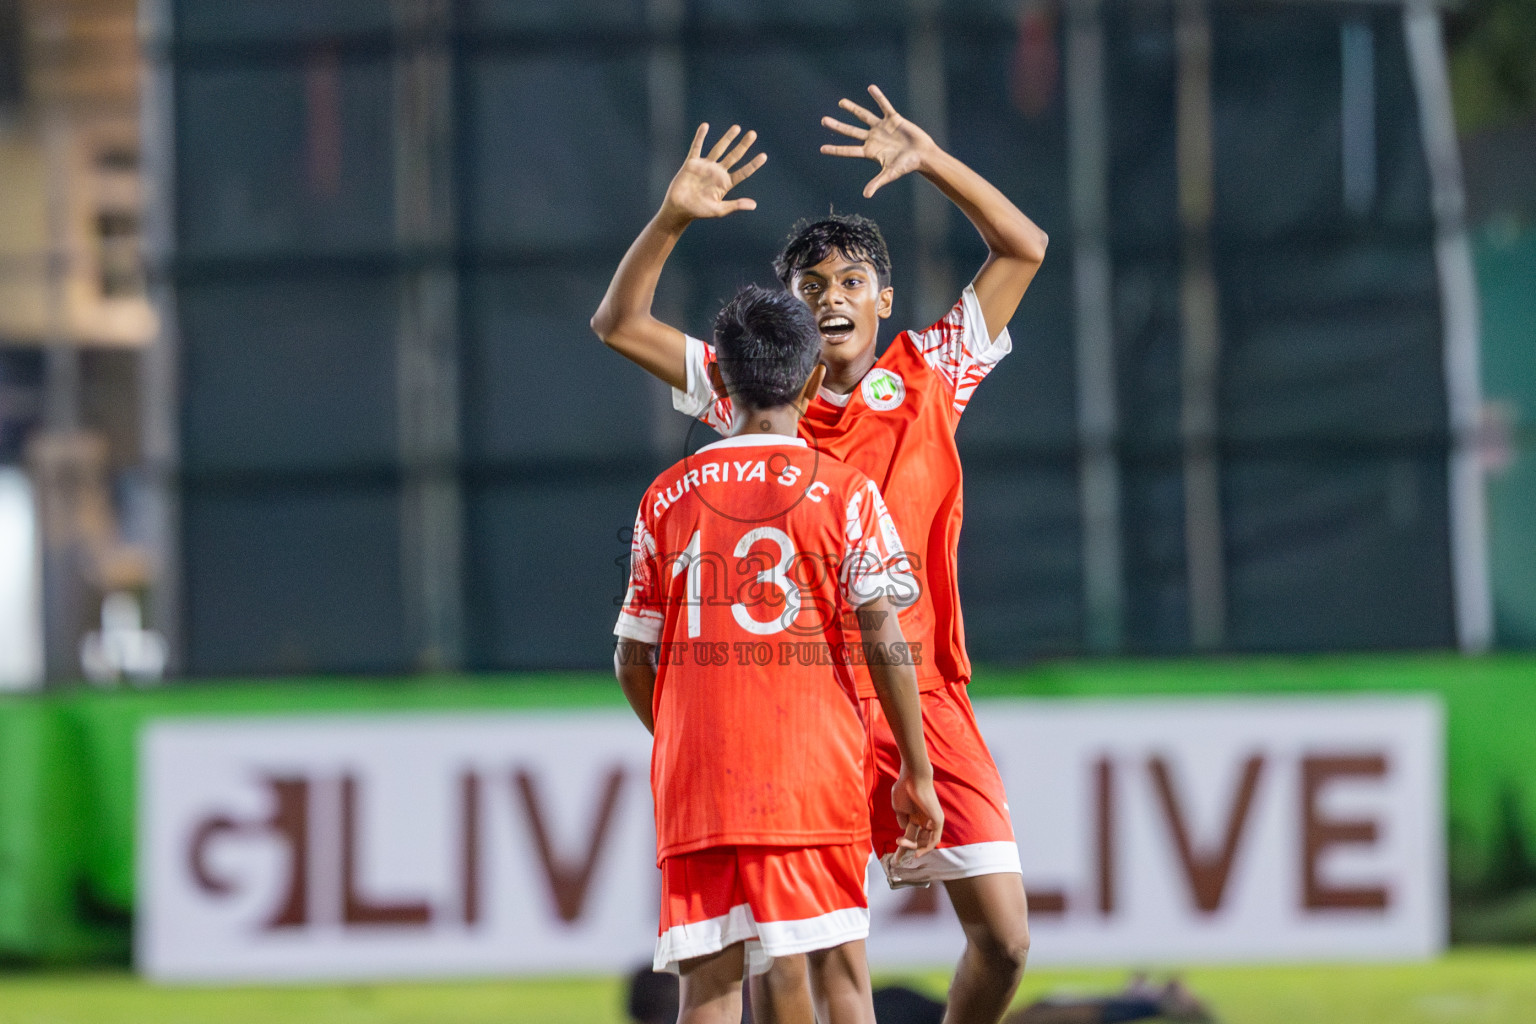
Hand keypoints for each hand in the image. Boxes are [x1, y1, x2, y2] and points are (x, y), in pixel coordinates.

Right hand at [658, 123, 767, 226]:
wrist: (679, 209)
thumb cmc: (699, 211)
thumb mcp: (719, 210)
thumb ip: (735, 205)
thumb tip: (754, 205)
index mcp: (725, 183)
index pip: (743, 172)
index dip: (753, 164)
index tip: (764, 156)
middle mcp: (717, 172)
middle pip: (734, 156)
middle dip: (743, 145)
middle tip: (753, 134)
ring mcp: (705, 166)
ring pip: (719, 148)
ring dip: (728, 138)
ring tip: (737, 128)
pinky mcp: (692, 163)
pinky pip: (697, 147)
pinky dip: (700, 136)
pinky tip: (705, 126)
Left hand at [820, 84, 937, 198]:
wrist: (923, 155)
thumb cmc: (907, 166)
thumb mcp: (890, 174)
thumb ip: (877, 183)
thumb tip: (866, 195)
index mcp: (870, 151)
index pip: (848, 150)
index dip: (835, 150)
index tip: (822, 149)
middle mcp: (873, 138)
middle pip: (851, 131)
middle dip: (837, 126)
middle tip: (823, 121)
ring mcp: (882, 128)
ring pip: (863, 116)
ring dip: (852, 109)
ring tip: (841, 103)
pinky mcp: (893, 119)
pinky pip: (884, 106)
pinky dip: (878, 97)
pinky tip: (870, 88)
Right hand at [892, 765, 942, 857]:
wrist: (912, 778)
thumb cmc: (904, 789)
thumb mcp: (899, 808)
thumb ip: (901, 820)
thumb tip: (904, 829)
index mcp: (915, 816)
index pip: (910, 835)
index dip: (903, 847)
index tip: (896, 859)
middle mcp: (924, 819)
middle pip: (918, 839)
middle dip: (907, 845)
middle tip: (897, 843)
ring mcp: (932, 820)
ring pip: (925, 841)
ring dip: (914, 846)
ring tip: (902, 842)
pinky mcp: (938, 820)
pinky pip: (935, 838)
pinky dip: (927, 847)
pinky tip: (918, 852)